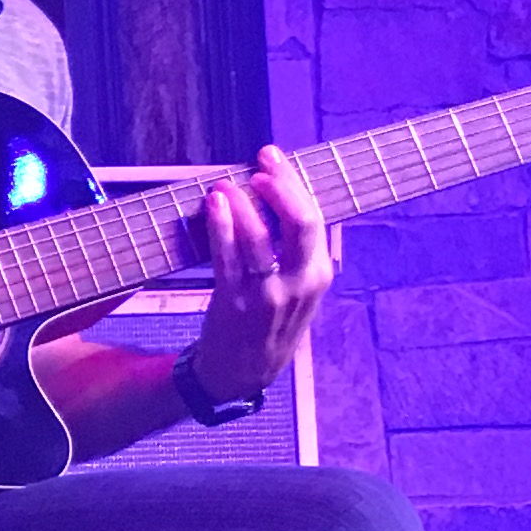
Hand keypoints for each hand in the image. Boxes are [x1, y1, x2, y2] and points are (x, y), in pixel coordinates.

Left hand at [188, 147, 336, 400]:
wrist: (244, 372)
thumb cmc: (269, 321)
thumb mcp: (299, 289)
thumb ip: (299, 251)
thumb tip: (283, 194)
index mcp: (318, 275)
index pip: (314, 218)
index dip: (294, 184)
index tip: (272, 158)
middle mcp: (299, 284)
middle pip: (300, 222)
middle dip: (280, 185)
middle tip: (260, 161)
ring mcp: (267, 295)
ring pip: (259, 238)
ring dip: (242, 203)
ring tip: (225, 183)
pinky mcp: (235, 304)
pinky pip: (227, 258)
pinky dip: (220, 227)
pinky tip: (212, 205)